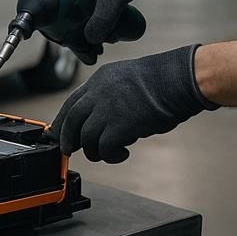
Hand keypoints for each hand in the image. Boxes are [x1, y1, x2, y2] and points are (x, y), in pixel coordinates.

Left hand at [50, 45, 217, 162]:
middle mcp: (97, 94)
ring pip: (86, 138)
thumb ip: (111, 96)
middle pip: (71, 121)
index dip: (62, 120)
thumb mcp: (126, 80)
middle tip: (69, 150)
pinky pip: (104, 148)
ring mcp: (106, 110)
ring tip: (106, 154)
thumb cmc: (162, 81)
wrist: (178, 80)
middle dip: (68, 138)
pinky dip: (110, 156)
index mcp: (98, 81)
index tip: (58, 133)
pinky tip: (121, 154)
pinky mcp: (119, 126)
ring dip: (93, 151)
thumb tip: (104, 118)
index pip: (71, 103)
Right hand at [51, 0, 163, 62]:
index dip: (53, 27)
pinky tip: (97, 44)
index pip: (45, 8)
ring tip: (100, 48)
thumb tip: (90, 40)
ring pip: (70, 23)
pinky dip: (86, 34)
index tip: (70, 42)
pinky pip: (79, 21)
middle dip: (73, 40)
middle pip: (57, 20)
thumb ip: (105, 17)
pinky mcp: (83, 2)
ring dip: (81, 39)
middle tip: (93, 51)